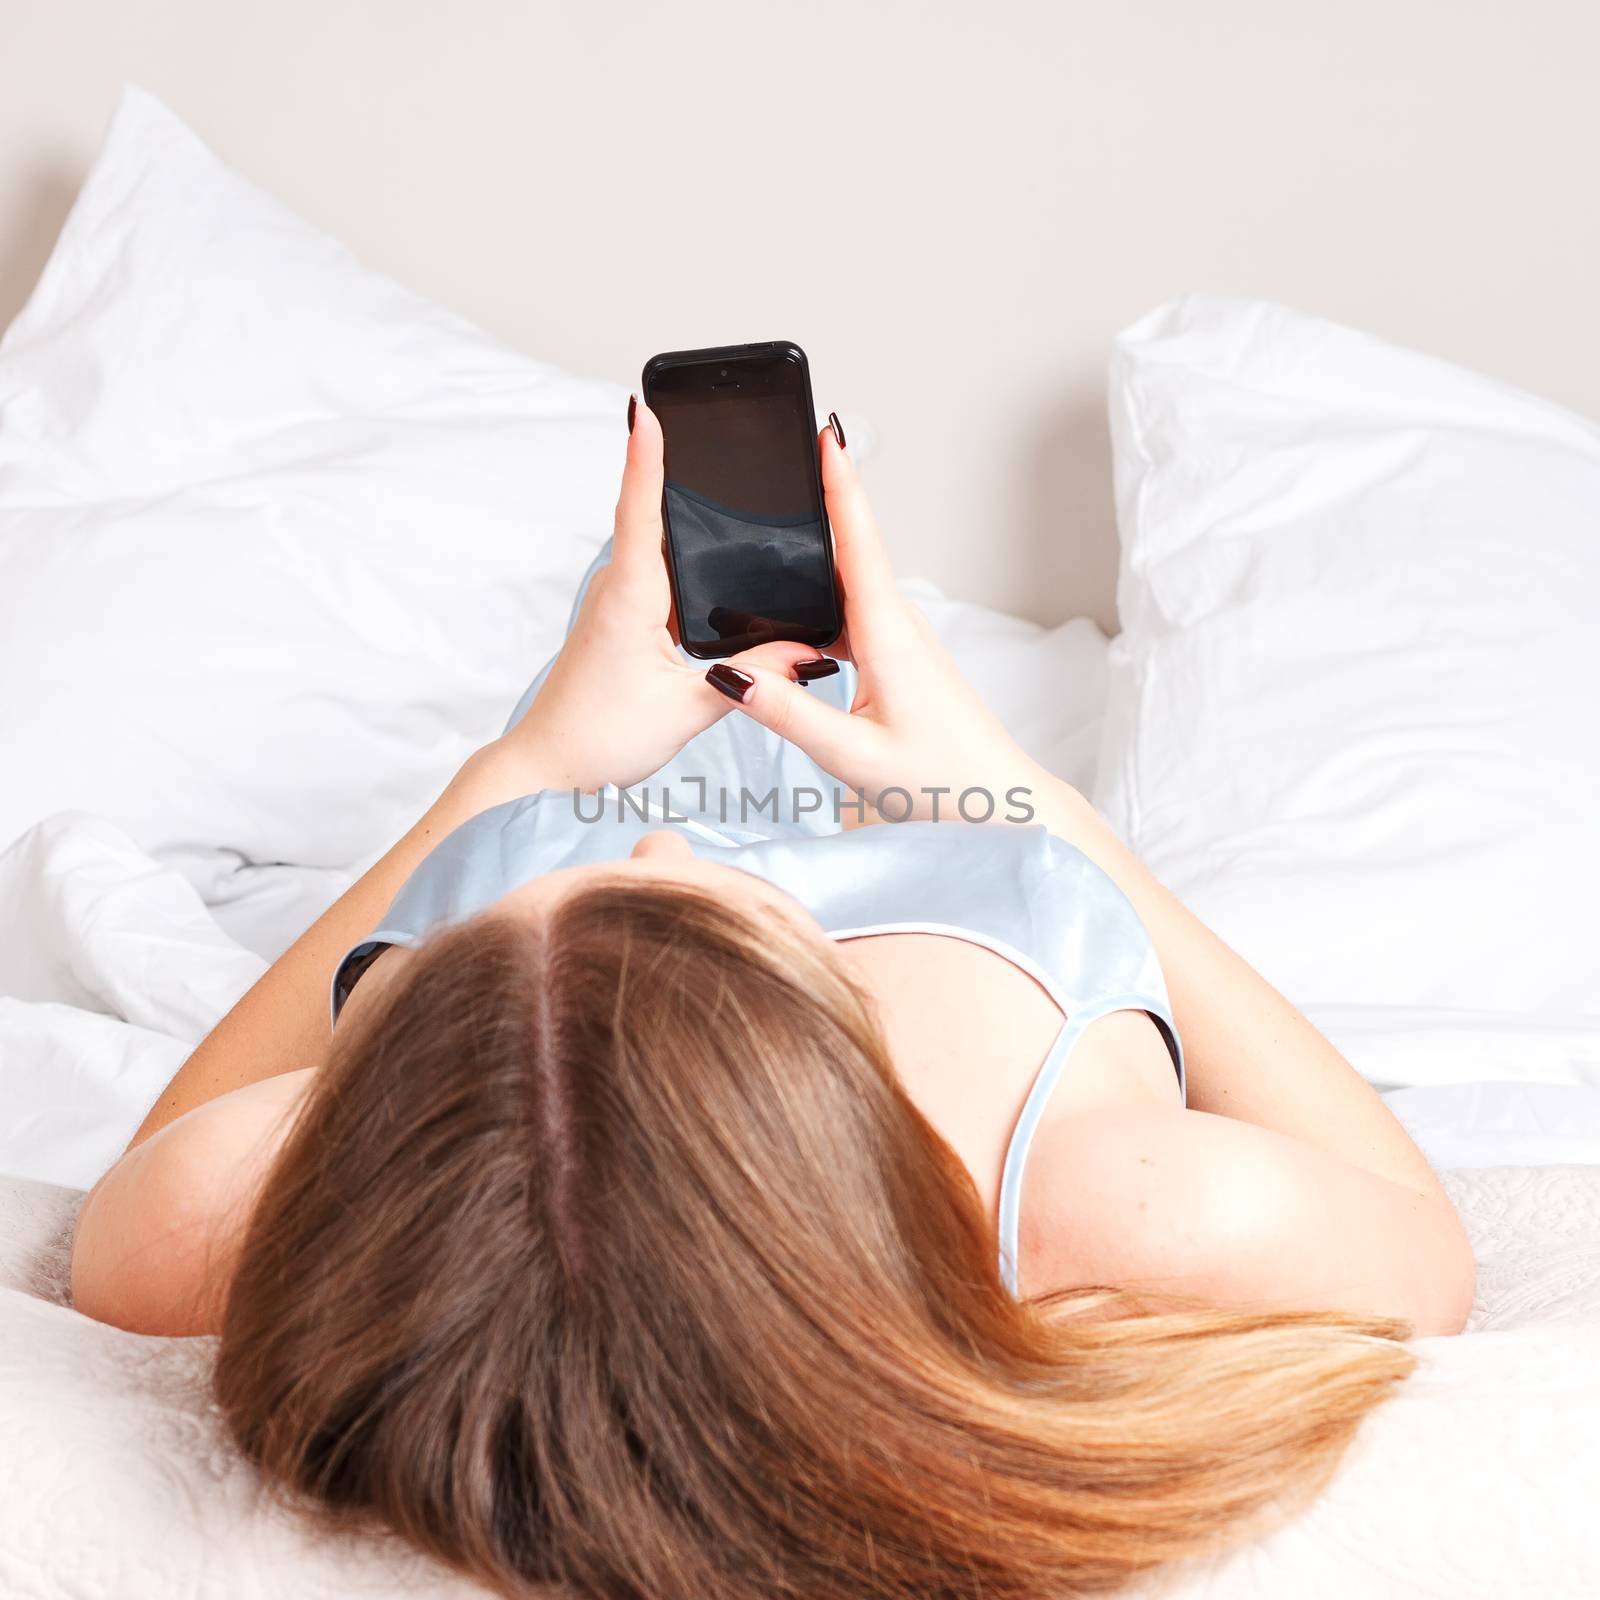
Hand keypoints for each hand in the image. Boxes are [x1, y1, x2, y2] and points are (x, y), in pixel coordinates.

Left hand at [503, 397, 825, 792]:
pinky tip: (717, 560)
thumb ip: (754, 675)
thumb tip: (808, 652)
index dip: (646, 458)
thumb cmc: (600, 739)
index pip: (639, 512)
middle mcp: (619, 590)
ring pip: (660, 547)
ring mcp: (618, 603)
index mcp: (631, 599)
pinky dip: (687, 559)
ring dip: (688, 518)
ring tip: (727, 478)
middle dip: (684, 472)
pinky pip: (659, 575)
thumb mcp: (691, 709)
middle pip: (655, 515)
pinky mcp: (623, 621)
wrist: (550, 768)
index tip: (648, 410)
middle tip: (712, 425)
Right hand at [712, 425, 1045, 821]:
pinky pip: (853, 609)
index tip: (826, 433)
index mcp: (887, 638)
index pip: (860, 544)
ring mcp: (901, 640)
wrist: (997, 800)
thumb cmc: (939, 782)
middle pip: (851, 549)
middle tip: (780, 452)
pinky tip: (796, 600)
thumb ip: (789, 714)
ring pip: (850, 581)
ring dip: (819, 547)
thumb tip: (734, 672)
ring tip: (775, 511)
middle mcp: (898, 627)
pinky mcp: (899, 657)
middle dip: (818, 498)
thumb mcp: (852, 756)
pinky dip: (823, 593)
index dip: (841, 486)